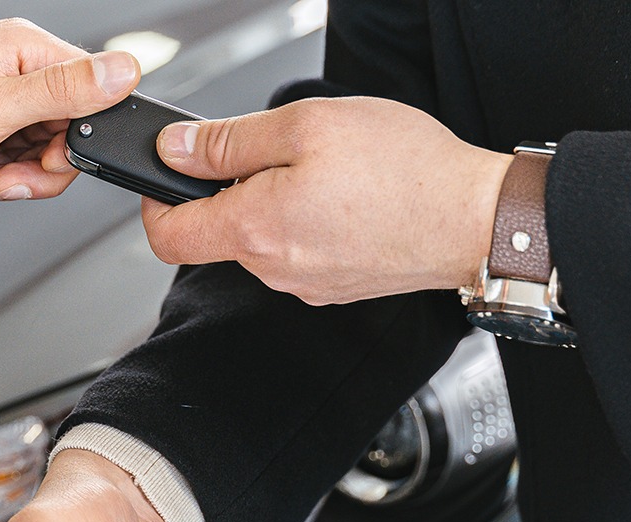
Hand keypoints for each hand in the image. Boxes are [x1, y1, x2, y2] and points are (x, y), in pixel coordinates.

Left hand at [0, 18, 139, 196]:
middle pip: (72, 128)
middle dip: (43, 166)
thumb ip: (61, 92)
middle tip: (7, 177)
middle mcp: (17, 66)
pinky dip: (2, 174)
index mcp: (25, 49)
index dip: (77, 139)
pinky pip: (21, 155)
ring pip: (47, 148)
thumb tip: (123, 70)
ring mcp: (2, 94)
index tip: (46, 160)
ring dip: (20, 175)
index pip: (94, 92)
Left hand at [141, 96, 512, 303]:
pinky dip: (305, 221)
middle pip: (217, 233)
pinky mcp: (333, 286)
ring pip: (260, 240)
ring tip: (323, 170)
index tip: (165, 176)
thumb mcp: (305, 125)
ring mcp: (304, 284)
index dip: (155, 203)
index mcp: (254, 229)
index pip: (167, 237)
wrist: (475, 219)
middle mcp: (273, 269)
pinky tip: (344, 197)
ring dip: (272, 203)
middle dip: (230, 190)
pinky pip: (296, 251)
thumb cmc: (403, 170)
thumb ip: (229, 142)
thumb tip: (175, 150)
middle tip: (275, 151)